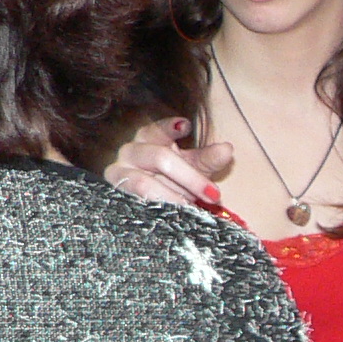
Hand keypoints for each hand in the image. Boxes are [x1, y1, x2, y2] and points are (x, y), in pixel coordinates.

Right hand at [105, 117, 233, 208]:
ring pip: (144, 184)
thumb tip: (227, 149)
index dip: (170, 127)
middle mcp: (131, 150)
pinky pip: (135, 203)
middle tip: (214, 195)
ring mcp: (119, 172)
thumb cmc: (175, 178)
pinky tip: (173, 215)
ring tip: (192, 208)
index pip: (158, 128)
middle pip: (160, 158)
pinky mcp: (115, 194)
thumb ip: (209, 159)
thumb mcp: (195, 167)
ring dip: (172, 198)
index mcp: (150, 136)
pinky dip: (157, 209)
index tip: (185, 126)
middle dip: (190, 177)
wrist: (154, 202)